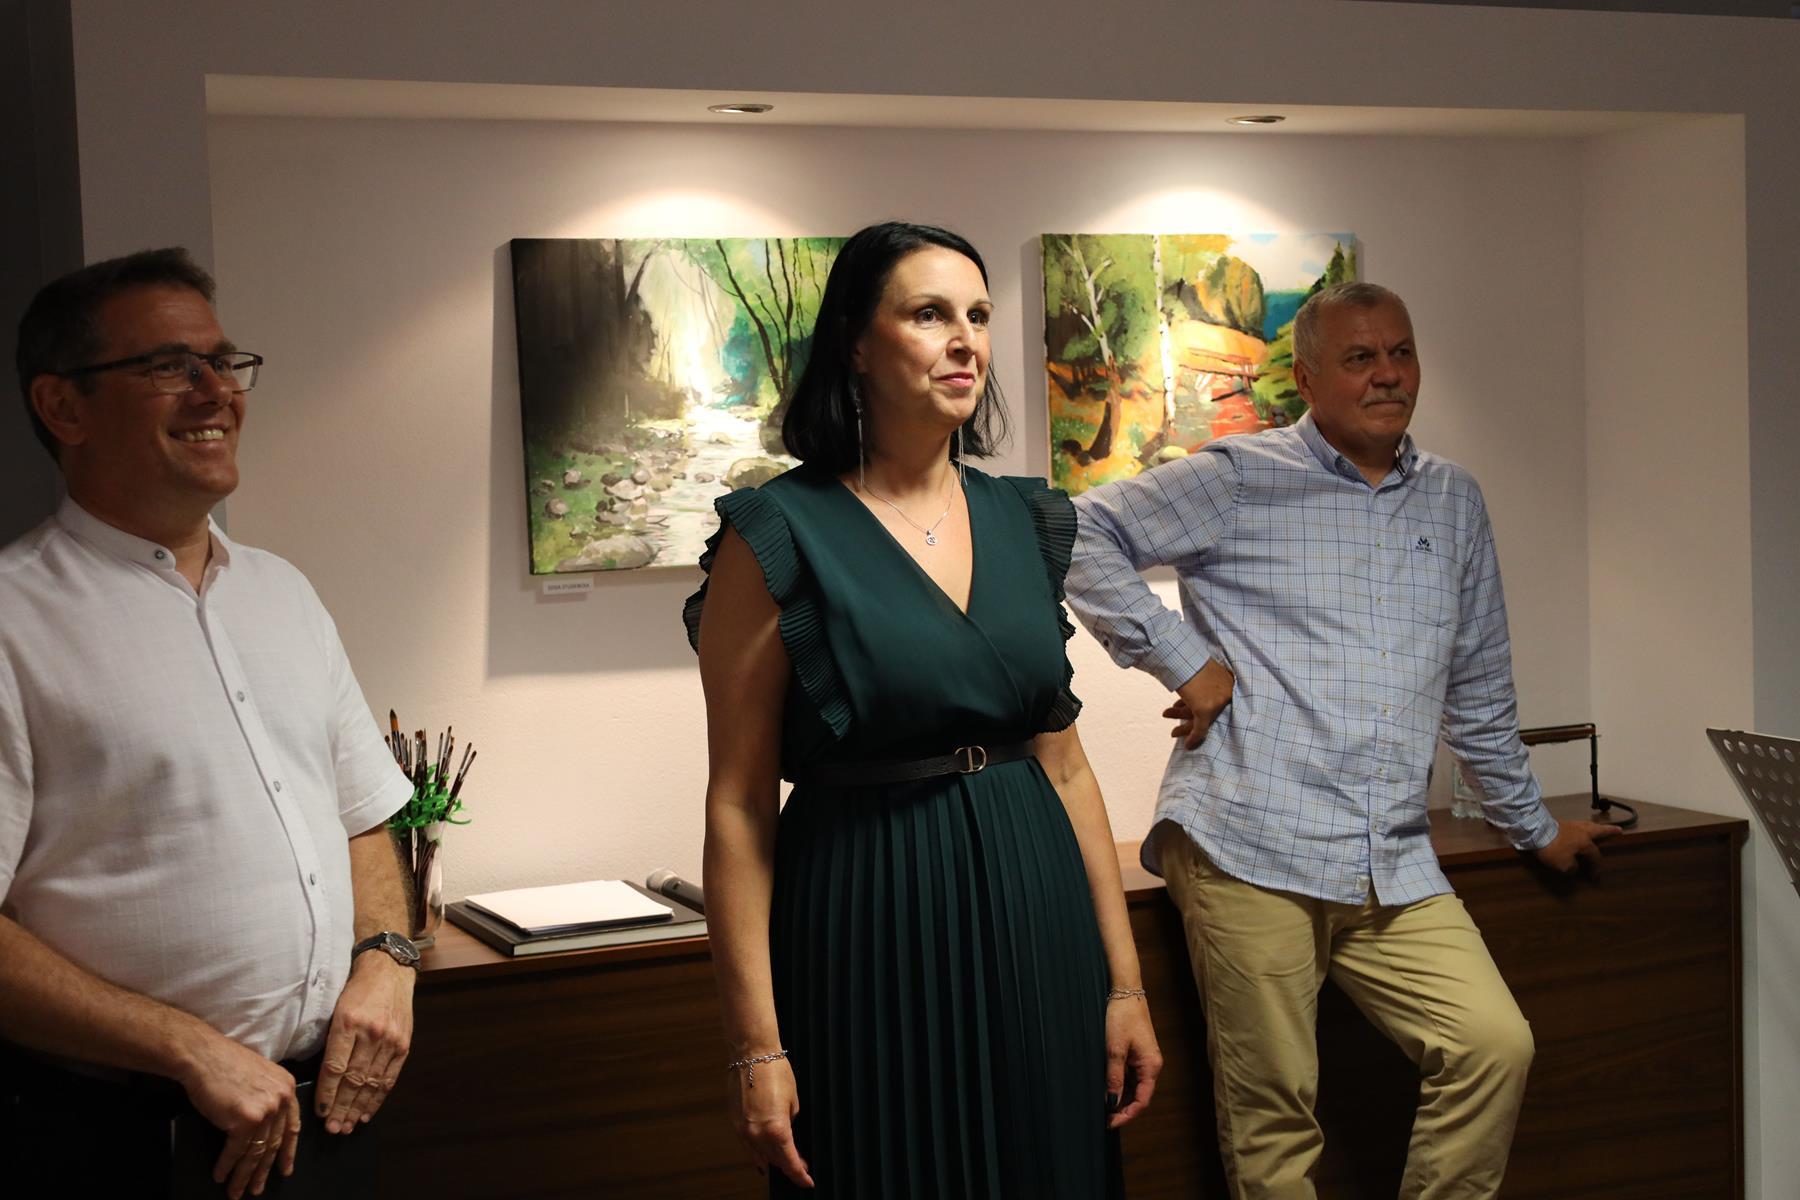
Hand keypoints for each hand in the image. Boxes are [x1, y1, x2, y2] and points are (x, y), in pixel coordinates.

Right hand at [175, 1028, 300, 1198]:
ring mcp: (265, 1110)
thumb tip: (265, 1125)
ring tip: (238, 1191)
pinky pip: (236, 1151)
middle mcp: (281, 1099)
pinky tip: (221, 1176)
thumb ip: (268, 1097)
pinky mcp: (246, 1119)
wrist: (203, 1055)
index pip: (292, 1126)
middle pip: (274, 1143)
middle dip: (264, 1170)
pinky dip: (227, 1166)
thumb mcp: (259, 1077)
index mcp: (287, 1088)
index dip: (288, 1151)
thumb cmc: (224, 1064)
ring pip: (256, 1152)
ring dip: (245, 1175)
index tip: (285, 1169)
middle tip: (257, 1188)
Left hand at [316, 951, 414, 1133]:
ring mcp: (390, 1040)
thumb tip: (321, 1078)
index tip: (319, 1113)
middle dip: (340, 1108)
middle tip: (332, 1129)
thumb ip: (331, 1041)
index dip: (326, 1094)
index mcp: (348, 1023)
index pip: (335, 1067)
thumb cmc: (356, 990)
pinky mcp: (403, 1044)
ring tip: (346, 1126)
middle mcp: (371, 1033)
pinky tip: (366, 1112)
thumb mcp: (336, 1009)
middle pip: (353, 1080)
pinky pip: (389, 1078)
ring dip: (357, 1108)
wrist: (389, 970)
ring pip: (371, 1083)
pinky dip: (377, 1098)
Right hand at [728, 1054, 812, 1187]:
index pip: (790, 1162)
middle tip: (800, 1165)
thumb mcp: (793, 1101)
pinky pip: (747, 1144)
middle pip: (775, 1161)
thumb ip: (789, 1123)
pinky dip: (757, 1150)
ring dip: (772, 1159)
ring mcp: (743, 1129)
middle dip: (788, 1165)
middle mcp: (757, 1133)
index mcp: (777, 1129)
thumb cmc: (776, 1071)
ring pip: (758, 1156)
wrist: (752, 1053)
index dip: (800, 1175)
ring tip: (784, 1158)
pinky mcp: (734, 1121)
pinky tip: (764, 1152)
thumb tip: (786, 1134)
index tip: (807, 1181)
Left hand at [1104, 995, 1161, 1129]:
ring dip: (1120, 1097)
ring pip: (1134, 1087)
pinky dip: (1120, 1085)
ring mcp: (1144, 1060)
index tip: (1111, 1122)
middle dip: (1123, 1108)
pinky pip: (1130, 1076)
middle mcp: (1151, 1065)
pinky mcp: (1136, 1054)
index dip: (1127, 1114)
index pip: (1142, 1100)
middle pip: (1139, 1096)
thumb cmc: (1122, 1018)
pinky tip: (1107, 1089)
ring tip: (1103, 1107)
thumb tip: (1111, 1101)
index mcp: (1151, 1066)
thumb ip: (1114, 1077)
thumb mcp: (1114, 1050)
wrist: (1125, 993)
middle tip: (1104, 1118)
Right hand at [1167, 660, 1234, 748]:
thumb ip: (1205, 684)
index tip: (1189, 716)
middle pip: (1212, 714)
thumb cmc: (1185, 659)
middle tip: (1177, 728)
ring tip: (1173, 733)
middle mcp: (1227, 692)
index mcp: (1229, 681)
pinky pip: (1201, 729)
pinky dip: (1194, 737)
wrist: (1177, 654)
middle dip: (1191, 721)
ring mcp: (1218, 702)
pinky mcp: (1206, 709)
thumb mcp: (1201, 671)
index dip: (1200, 711)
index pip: (1218, 703)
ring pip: (1204, 722)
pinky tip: (1187, 744)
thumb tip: (1196, 695)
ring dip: (1186, 728)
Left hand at [1532, 820, 1621, 873]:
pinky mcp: (1561, 822)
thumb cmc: (1553, 849)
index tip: (1595, 876)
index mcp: (1585, 842)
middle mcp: (1581, 831)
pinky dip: (1582, 826)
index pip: (1595, 856)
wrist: (1535, 832)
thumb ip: (1573, 867)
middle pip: (1599, 830)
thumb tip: (1574, 867)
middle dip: (1609, 831)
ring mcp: (1571, 825)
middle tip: (1619, 829)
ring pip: (1588, 824)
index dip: (1596, 867)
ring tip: (1600, 827)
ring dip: (1595, 826)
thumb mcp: (1564, 865)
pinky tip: (1579, 829)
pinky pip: (1577, 824)